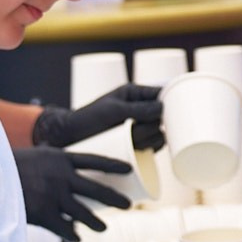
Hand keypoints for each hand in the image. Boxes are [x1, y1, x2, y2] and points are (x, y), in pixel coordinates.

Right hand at [13, 146, 130, 241]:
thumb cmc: (7, 165)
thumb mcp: (33, 156)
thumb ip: (51, 165)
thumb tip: (66, 175)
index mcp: (59, 157)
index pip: (95, 160)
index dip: (113, 165)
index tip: (128, 170)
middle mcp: (61, 176)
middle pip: (97, 189)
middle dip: (115, 199)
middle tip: (128, 206)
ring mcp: (54, 195)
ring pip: (84, 213)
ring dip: (96, 222)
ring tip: (104, 228)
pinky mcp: (43, 213)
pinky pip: (64, 228)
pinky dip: (71, 234)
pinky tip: (76, 237)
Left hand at [32, 83, 164, 151]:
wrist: (70, 138)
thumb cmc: (87, 119)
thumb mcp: (113, 111)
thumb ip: (138, 109)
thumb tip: (163, 108)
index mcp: (135, 93)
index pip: (161, 93)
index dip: (171, 102)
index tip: (170, 112)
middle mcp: (140, 108)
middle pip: (163, 116)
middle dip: (152, 125)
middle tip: (134, 128)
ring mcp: (139, 125)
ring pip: (159, 132)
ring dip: (149, 138)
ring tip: (131, 138)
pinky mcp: (137, 141)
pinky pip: (155, 144)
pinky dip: (151, 147)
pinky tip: (139, 148)